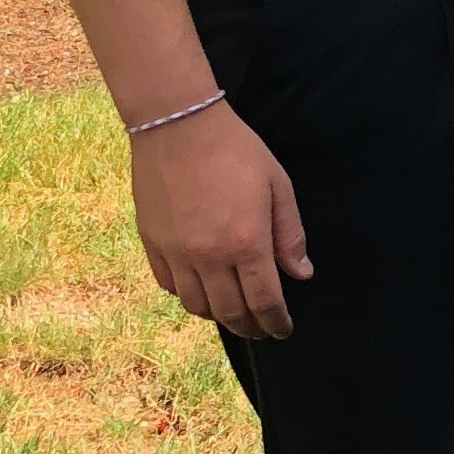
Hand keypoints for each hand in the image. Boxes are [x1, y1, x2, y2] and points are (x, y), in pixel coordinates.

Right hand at [131, 104, 312, 337]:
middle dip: (251, 328)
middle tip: (262, 329)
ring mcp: (176, 253)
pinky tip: (201, 289)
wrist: (178, 123)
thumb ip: (290, 234)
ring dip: (219, 315)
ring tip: (233, 311)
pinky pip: (169, 286)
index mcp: (246, 243)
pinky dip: (188, 295)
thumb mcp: (277, 185)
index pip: (264, 302)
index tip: (283, 330)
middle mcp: (209, 256)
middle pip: (231, 313)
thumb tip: (301, 274)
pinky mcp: (152, 243)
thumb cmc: (235, 150)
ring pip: (197, 306)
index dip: (276, 323)